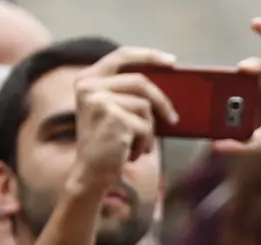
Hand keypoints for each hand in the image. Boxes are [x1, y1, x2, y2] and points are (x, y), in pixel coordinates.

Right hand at [69, 48, 178, 191]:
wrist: (91, 174)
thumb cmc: (108, 144)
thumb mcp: (114, 112)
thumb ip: (129, 94)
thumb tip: (168, 84)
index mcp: (87, 79)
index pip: (121, 55)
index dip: (148, 55)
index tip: (172, 61)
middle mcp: (89, 86)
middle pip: (140, 81)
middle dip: (162, 101)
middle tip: (174, 118)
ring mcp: (99, 100)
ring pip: (145, 106)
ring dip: (148, 130)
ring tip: (138, 145)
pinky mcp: (112, 117)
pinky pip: (145, 126)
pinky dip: (145, 142)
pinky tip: (131, 153)